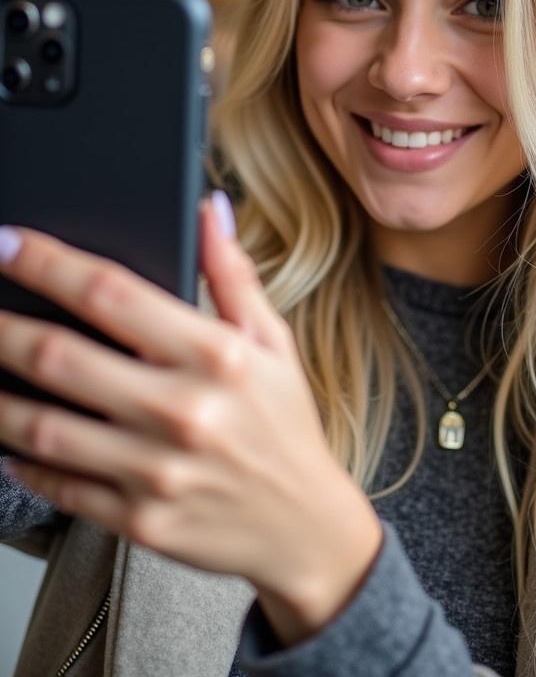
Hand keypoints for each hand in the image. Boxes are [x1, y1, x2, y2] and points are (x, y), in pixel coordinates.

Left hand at [0, 198, 382, 643]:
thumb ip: (232, 273)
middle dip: (0, 327)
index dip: (47, 263)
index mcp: (216, 355)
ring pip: (42, 427)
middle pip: (59, 357)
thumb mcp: (272, 341)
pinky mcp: (139, 521)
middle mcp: (183, 411)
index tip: (7, 244)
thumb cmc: (286, 425)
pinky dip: (23, 460)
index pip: (112, 292)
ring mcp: (157, 471)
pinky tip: (12, 441)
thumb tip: (207, 208)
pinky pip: (60, 485)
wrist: (305, 527)